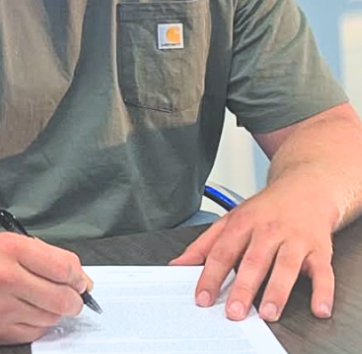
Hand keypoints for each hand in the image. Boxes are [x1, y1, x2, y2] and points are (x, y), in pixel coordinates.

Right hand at [0, 232, 93, 344]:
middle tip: (71, 296)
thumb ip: (47, 257)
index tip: (80, 280)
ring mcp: (0, 308)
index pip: (63, 268)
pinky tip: (28, 310)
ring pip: (50, 318)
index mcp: (10, 249)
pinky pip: (34, 333)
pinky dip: (38, 323)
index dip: (78, 276)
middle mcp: (5, 278)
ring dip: (54, 311)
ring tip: (42, 300)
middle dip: (74, 300)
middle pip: (62, 299)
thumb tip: (82, 280)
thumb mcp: (11, 241)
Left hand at [169, 177, 336, 322]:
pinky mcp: (320, 250)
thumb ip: (205, 245)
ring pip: (286, 266)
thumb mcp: (231, 220)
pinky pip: (323, 273)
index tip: (202, 298)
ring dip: (277, 291)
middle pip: (253, 261)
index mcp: (242, 224)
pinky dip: (323, 292)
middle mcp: (268, 231)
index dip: (211, 276)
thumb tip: (178, 264)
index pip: (222, 252)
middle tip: (234, 312)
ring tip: (268, 313)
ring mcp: (295, 240)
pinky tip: (319, 309)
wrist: (305, 189)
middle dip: (243, 287)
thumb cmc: (265, 210)